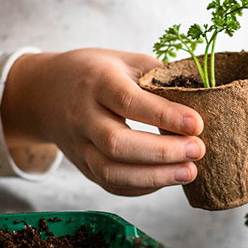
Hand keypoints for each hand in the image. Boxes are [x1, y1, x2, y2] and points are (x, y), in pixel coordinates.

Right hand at [1, 48, 204, 195]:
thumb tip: (205, 92)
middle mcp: (82, 116)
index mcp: (96, 82)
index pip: (128, 101)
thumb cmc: (96, 72)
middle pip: (117, 143)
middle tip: (198, 150)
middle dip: (162, 151)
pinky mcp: (82, 166)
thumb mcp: (124, 60)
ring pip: (111, 172)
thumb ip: (159, 76)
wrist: (43, 93)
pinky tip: (168, 179)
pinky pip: (111, 185)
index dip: (164, 115)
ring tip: (190, 172)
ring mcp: (79, 146)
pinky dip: (142, 187)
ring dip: (154, 177)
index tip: (197, 124)